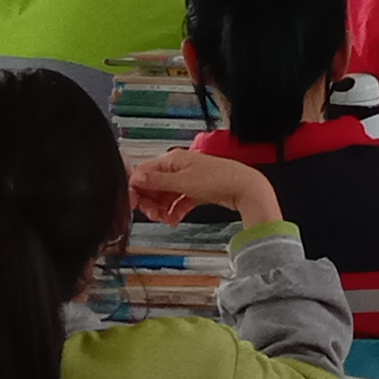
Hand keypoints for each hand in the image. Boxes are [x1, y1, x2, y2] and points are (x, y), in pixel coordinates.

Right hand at [130, 148, 276, 224]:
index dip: (136, 189)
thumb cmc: (219, 179)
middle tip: (153, 215)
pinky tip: (175, 219)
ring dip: (162, 208)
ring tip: (165, 219)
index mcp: (173, 160)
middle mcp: (179, 167)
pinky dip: (175, 210)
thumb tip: (136, 178)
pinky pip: (179, 201)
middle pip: (154, 185)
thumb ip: (157, 182)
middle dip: (150, 202)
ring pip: (166, 195)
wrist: (245, 188)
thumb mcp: (183, 182)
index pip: (144, 172)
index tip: (133, 204)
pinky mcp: (197, 190)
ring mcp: (188, 179)